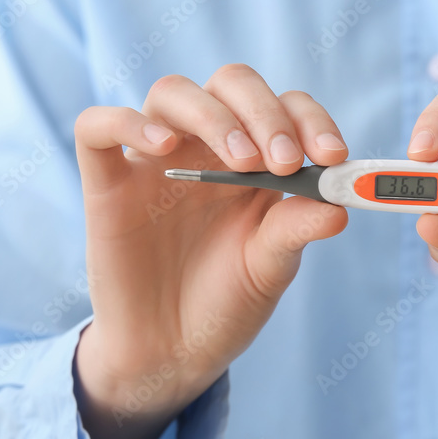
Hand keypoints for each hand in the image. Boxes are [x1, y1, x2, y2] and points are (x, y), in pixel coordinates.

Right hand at [72, 64, 348, 438]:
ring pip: (173, 92)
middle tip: (284, 162)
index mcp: (257, 160)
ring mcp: (156, 161)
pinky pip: (98, 126)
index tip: (332, 156)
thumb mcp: (270, 268)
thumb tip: (339, 208)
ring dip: (214, 115)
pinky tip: (162, 146)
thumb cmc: (226, 303)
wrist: (172, 353)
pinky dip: (126, 122)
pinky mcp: (107, 184)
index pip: (285, 108)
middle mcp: (207, 149)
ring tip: (241, 162)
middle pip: (232, 84)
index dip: (310, 120)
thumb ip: (295, 230)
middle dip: (265, 113)